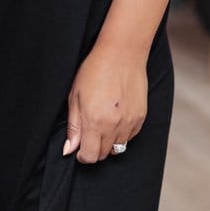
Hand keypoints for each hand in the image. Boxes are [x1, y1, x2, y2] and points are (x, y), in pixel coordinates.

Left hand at [63, 43, 146, 162]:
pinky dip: (121, 134)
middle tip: (89, 134)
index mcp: (94, 122)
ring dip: (108, 142)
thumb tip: (69, 149)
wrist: (122, 54)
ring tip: (103, 124)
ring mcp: (129, 122)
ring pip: (119, 148)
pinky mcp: (141, 117)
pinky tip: (115, 118)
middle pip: (104, 154)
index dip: (82, 156)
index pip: (90, 156)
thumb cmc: (94, 71)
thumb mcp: (75, 97)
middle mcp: (114, 126)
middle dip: (94, 149)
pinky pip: (130, 136)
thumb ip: (73, 126)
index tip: (79, 149)